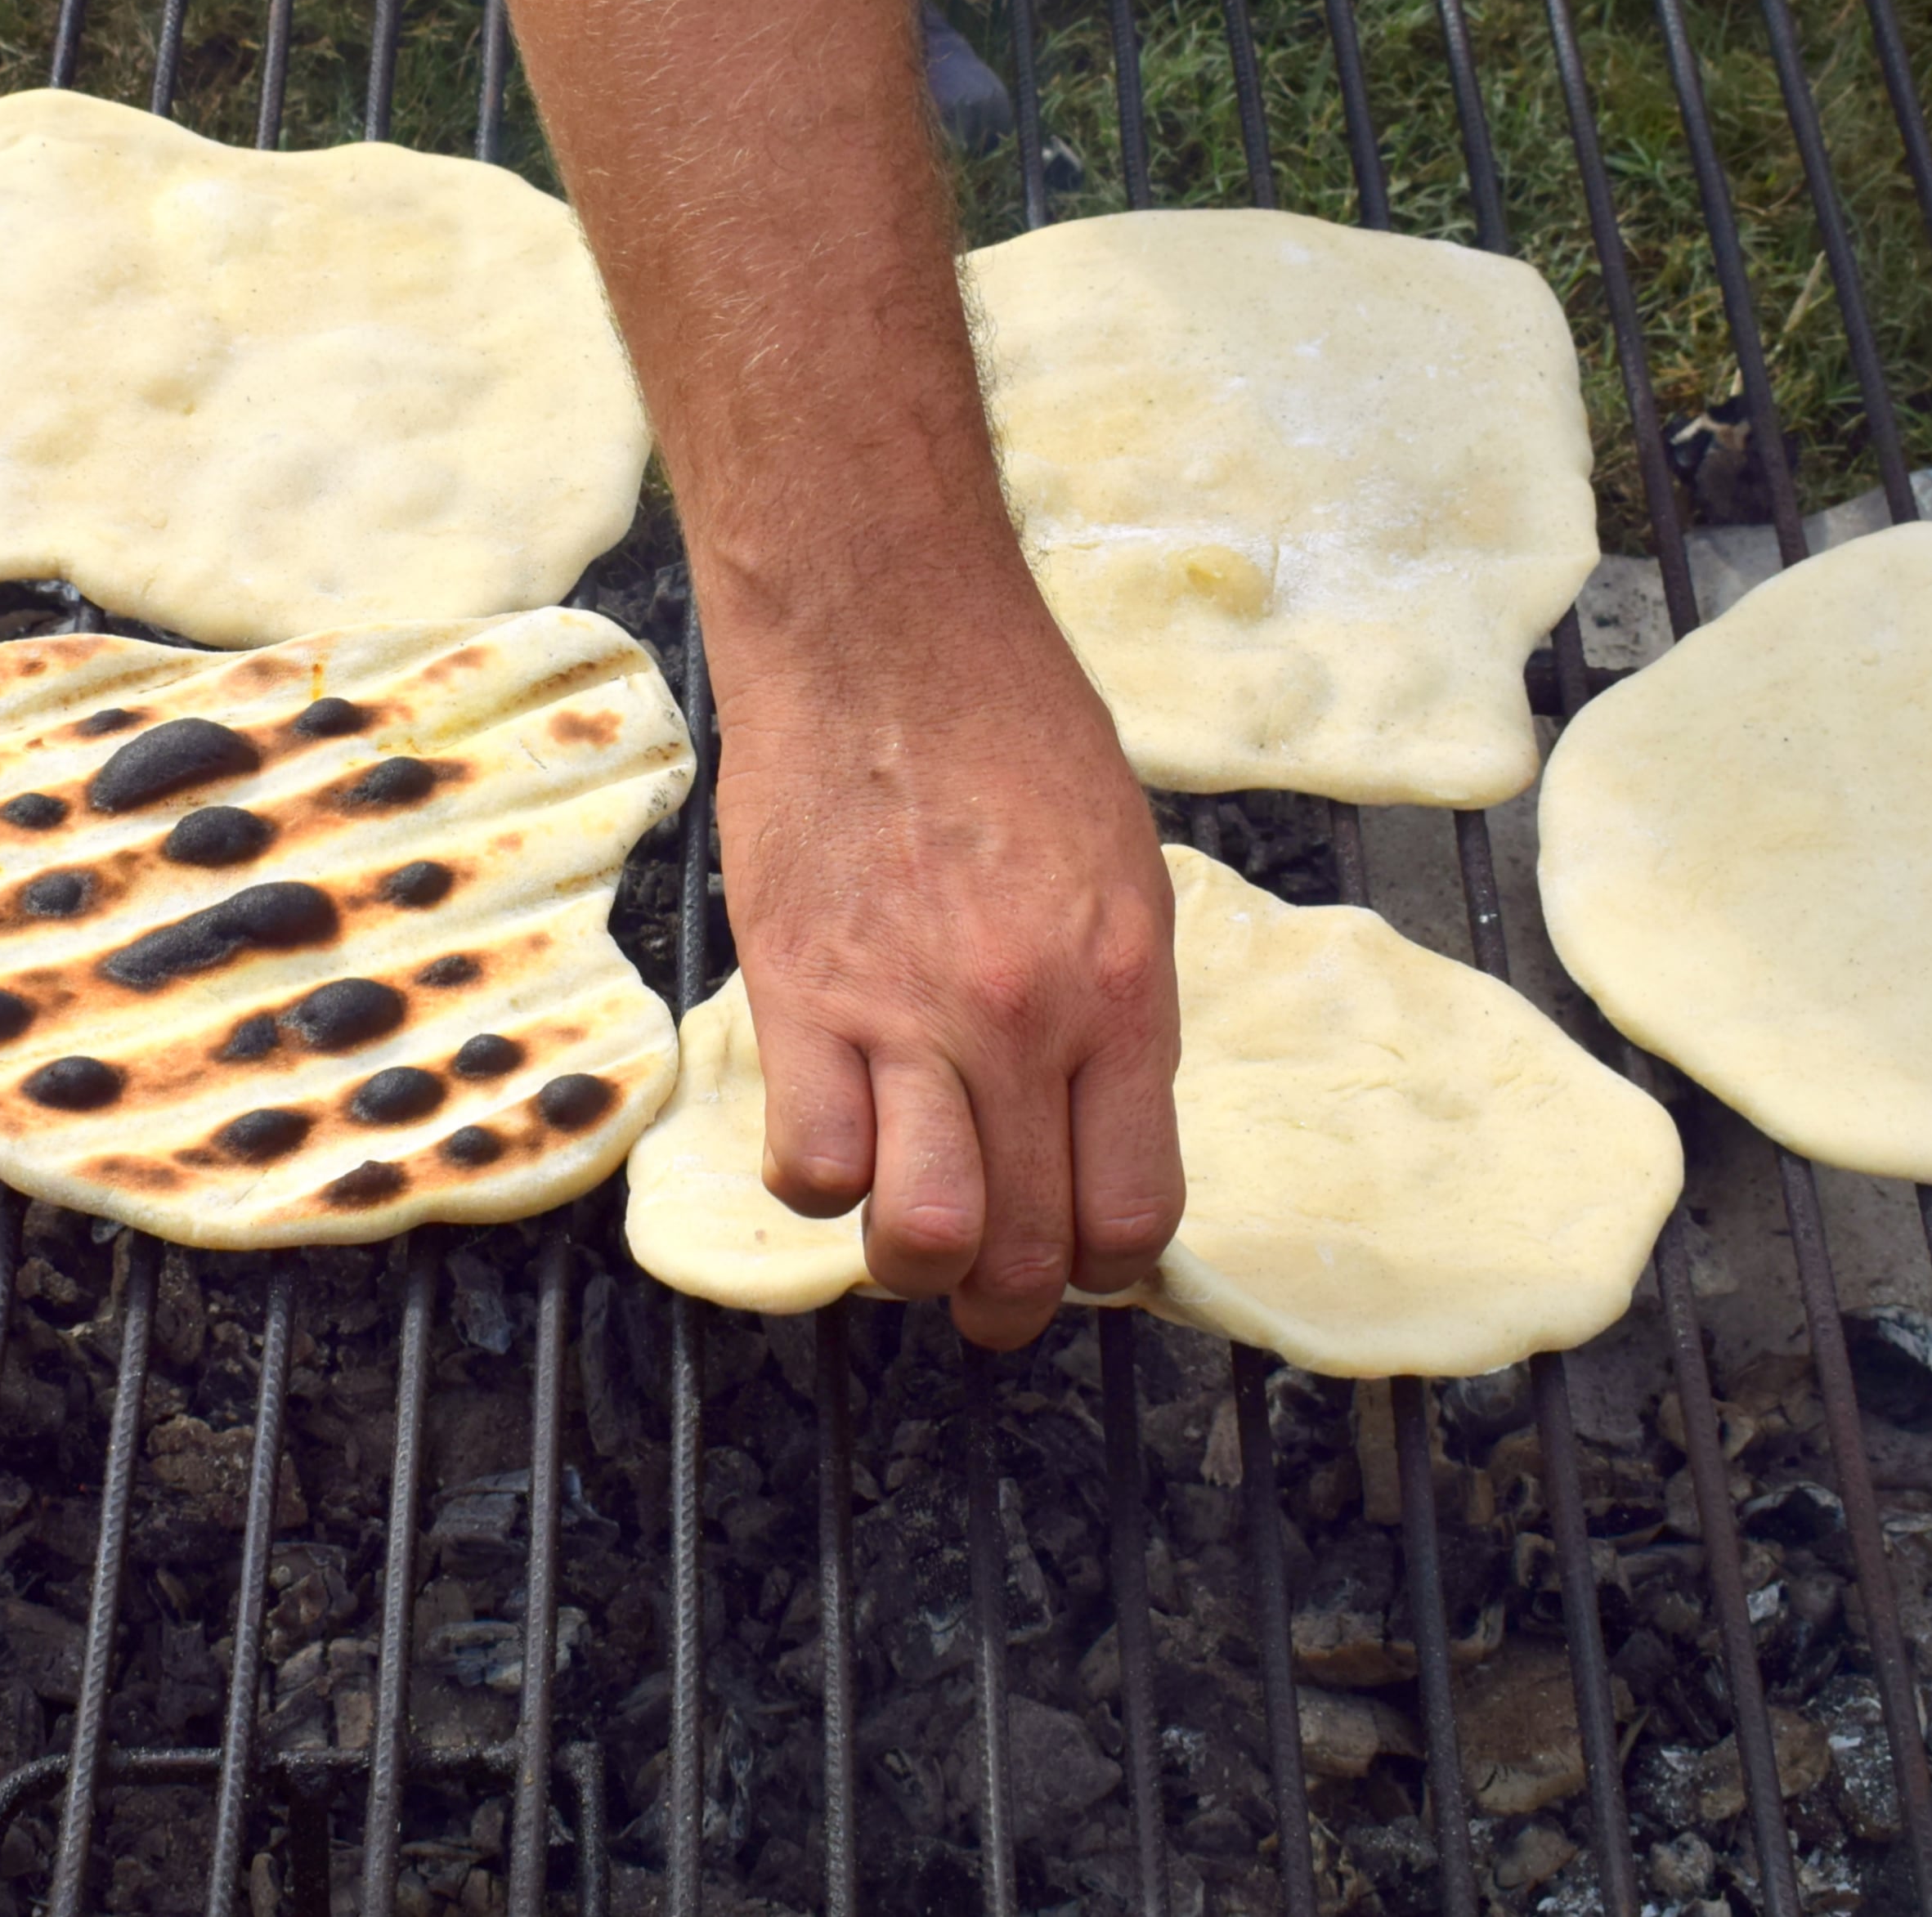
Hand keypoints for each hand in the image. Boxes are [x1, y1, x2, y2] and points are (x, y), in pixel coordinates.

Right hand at [714, 597, 1183, 1350]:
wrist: (881, 629)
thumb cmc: (1009, 726)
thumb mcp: (1122, 869)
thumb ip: (1114, 1010)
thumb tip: (1098, 1123)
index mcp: (1122, 991)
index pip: (1133, 1213)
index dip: (1105, 1268)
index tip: (1079, 1251)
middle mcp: (1021, 1021)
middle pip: (1024, 1252)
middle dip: (1007, 1302)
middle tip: (988, 1284)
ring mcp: (905, 1014)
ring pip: (915, 1237)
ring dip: (912, 1263)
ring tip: (904, 1229)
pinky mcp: (798, 992)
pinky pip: (808, 1164)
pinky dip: (817, 1181)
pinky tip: (831, 1132)